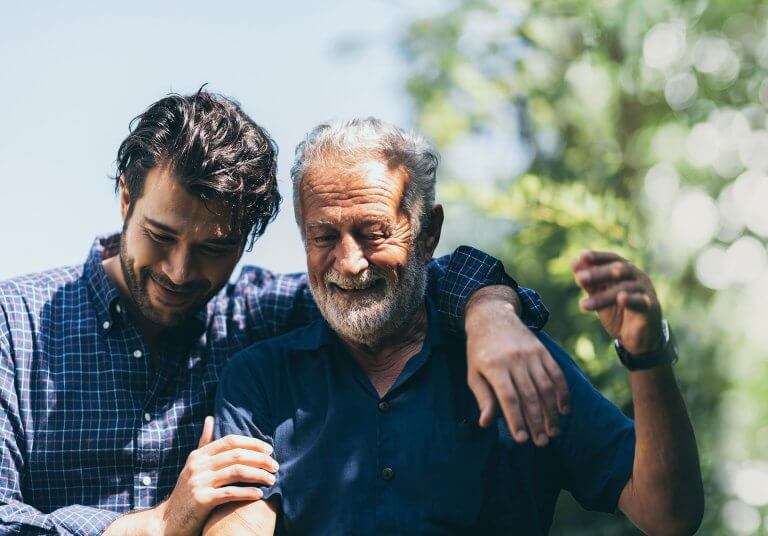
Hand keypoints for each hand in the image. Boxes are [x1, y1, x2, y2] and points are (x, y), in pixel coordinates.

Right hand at [156, 416, 277, 535]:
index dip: (252, 443)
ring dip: (259, 474)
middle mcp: (198, 465)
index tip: (269, 450)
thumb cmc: (187, 493)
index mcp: (198, 455)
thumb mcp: (194, 466)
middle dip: (260, 459)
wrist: (167, 522)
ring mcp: (198, 482)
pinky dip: (247, 492)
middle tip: (276, 466)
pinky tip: (259, 494)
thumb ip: (204, 444)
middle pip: (237, 455)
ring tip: (272, 479)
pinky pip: (230, 493)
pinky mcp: (201, 500)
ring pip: (237, 472)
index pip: (230, 441)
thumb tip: (210, 418)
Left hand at [465, 286, 569, 446]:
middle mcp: (514, 359)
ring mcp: (531, 354)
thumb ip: (483, 398)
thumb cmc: (480, 351)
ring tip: (553, 432)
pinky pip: (556, 374)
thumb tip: (486, 423)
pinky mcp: (542, 351)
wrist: (493, 316)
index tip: (522, 439)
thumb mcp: (474, 373)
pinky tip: (563, 410)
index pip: (508, 398)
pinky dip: (562, 393)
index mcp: (494, 366)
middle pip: (529, 395)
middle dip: (537, 422)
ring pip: (546, 387)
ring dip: (552, 412)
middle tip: (541, 442)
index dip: (516, 420)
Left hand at [572, 251, 663, 354]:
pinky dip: (630, 299)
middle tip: (578, 278)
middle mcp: (638, 277)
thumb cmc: (619, 312)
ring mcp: (646, 291)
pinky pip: (641, 301)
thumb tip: (574, 262)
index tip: (581, 256)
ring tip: (583, 305)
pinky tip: (620, 298)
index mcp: (626, 271)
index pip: (613, 259)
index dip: (598, 256)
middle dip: (597, 274)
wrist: (639, 338)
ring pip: (624, 288)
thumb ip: (590, 282)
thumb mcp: (601, 296)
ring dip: (602, 296)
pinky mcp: (651, 307)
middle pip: (619, 270)